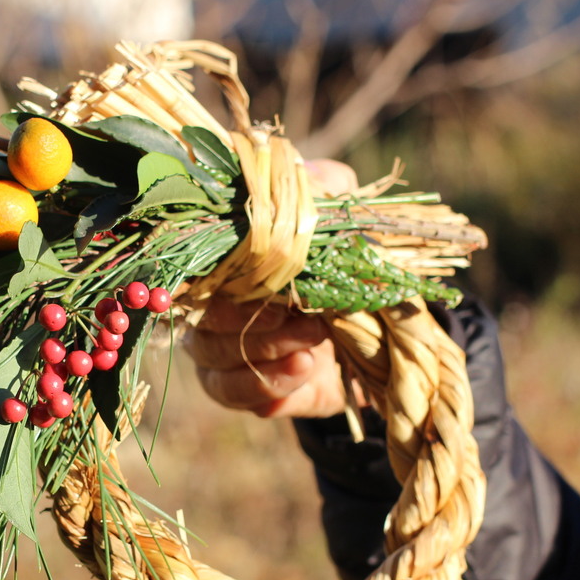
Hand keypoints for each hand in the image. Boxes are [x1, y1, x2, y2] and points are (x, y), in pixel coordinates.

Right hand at [184, 159, 359, 418]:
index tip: (273, 291)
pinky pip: (247, 402)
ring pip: (220, 375)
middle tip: (306, 324)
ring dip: (268, 363)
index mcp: (224, 274)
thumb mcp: (340, 213)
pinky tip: (307, 373)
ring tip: (314, 350)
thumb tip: (308, 177)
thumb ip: (325, 187)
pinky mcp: (258, 396)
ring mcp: (231, 362)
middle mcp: (215, 320)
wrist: (378, 321)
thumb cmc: (342, 256)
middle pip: (205, 336)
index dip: (228, 293)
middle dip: (255, 332)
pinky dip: (274, 391)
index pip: (201, 287)